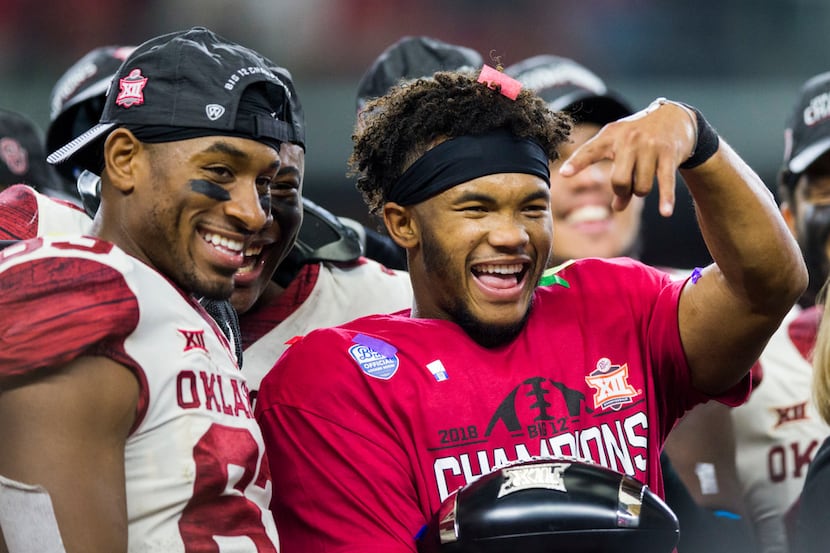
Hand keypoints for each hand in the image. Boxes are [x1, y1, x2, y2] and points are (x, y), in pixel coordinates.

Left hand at [559, 99, 696, 216]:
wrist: (672, 118)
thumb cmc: (637, 138)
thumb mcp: (619, 147)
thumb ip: (614, 176)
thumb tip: (617, 208)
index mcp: (610, 136)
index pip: (590, 151)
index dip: (577, 163)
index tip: (564, 173)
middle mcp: (629, 140)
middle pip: (619, 182)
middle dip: (621, 193)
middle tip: (624, 191)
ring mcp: (650, 147)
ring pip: (641, 187)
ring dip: (641, 192)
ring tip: (642, 181)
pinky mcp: (669, 155)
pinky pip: (665, 182)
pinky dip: (666, 198)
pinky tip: (666, 212)